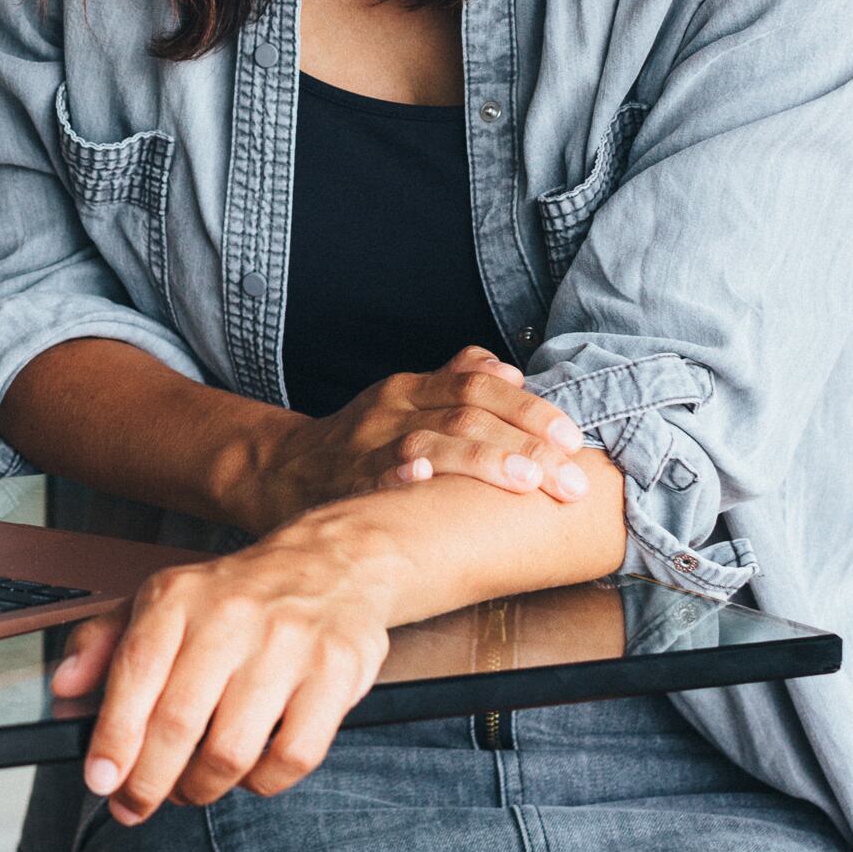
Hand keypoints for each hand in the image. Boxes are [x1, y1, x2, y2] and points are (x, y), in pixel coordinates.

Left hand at [49, 513, 397, 821]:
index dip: (113, 737)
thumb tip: (64, 687)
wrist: (333, 562)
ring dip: (201, 788)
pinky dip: (263, 782)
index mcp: (179, 596)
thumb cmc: (238, 595)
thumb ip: (104, 642)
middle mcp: (231, 616)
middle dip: (147, 781)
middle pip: (177, 722)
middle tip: (135, 804)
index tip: (100, 780)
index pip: (135, 670)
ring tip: (191, 787)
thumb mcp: (163, 600)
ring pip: (231, 751)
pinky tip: (249, 772)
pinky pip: (292, 757)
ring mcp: (287, 645)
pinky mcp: (335, 674)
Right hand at [249, 347, 588, 528]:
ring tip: (527, 482)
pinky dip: (399, 472)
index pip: (479, 385)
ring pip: (431, 441)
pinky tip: (422, 477)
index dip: (528, 410)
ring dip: (483, 460)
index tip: (573, 438)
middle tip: (571, 478)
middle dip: (526, 445)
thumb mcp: (403, 400)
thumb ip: (454, 381)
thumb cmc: (356, 439)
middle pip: (467, 413)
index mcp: (412, 388)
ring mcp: (366, 443)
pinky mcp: (343, 481)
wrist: (279, 470)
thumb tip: (511, 369)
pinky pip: (372, 473)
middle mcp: (392, 408)